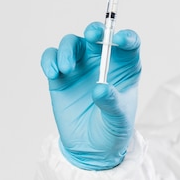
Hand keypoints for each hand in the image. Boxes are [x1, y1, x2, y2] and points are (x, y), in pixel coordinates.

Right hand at [40, 22, 141, 169]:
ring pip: (72, 43)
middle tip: (92, 36)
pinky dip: (50, 60)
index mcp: (125, 67)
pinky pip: (52, 58)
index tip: (120, 40)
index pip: (129, 43)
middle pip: (98, 35)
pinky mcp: (60, 76)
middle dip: (95, 30)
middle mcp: (104, 61)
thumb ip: (112, 102)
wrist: (91, 149)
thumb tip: (100, 88)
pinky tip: (53, 73)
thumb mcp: (118, 119)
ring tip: (66, 68)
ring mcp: (80, 66)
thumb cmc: (112, 129)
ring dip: (68, 49)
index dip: (126, 37)